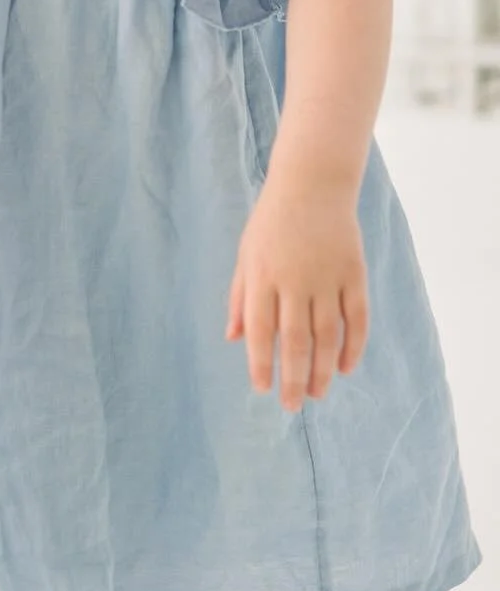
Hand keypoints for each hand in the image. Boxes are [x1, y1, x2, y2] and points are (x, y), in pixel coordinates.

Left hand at [227, 179, 369, 412]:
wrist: (311, 184)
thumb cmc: (271, 222)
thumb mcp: (246, 254)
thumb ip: (241, 297)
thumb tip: (234, 339)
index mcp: (262, 275)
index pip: (261, 330)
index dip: (261, 363)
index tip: (262, 389)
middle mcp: (294, 280)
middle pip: (296, 340)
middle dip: (293, 378)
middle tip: (292, 406)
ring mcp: (327, 277)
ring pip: (328, 335)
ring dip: (324, 370)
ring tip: (318, 393)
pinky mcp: (354, 273)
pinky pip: (357, 318)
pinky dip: (354, 346)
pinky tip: (346, 368)